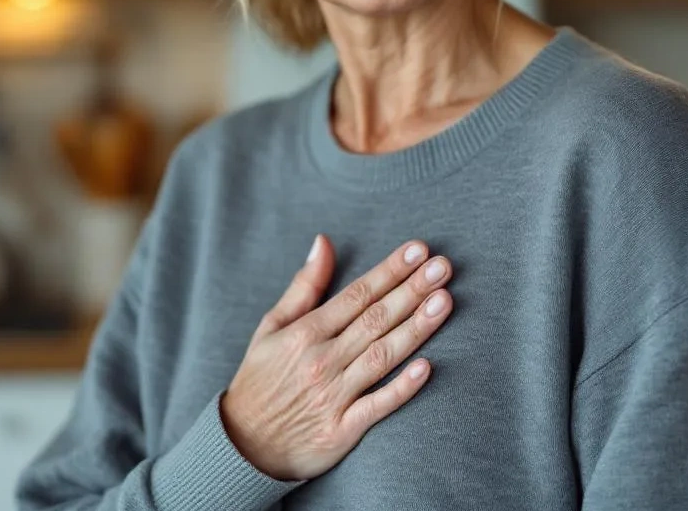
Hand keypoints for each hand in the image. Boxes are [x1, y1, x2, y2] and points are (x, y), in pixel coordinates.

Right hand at [221, 235, 453, 480]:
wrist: (243, 445)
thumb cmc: (260, 380)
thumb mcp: (271, 327)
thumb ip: (303, 286)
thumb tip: (323, 242)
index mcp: (305, 333)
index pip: (357, 294)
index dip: (389, 270)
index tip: (418, 250)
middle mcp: (321, 360)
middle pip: (375, 319)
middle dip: (412, 290)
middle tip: (443, 267)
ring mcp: (333, 395)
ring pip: (382, 356)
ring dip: (415, 328)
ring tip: (444, 302)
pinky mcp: (342, 430)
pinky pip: (377, 406)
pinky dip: (401, 387)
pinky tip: (427, 368)